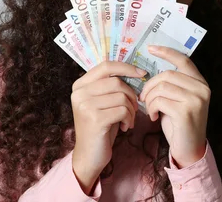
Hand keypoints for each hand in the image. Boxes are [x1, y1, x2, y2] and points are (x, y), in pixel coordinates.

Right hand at [70, 61, 145, 193]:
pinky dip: (129, 119)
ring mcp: (85, 105)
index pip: (106, 66)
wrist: (89, 155)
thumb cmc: (100, 127)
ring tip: (128, 120)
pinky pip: (122, 110)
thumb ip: (110, 85)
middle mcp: (79, 93)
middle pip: (117, 82)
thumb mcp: (102, 102)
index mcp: (80, 85)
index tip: (142, 74)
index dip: (126, 67)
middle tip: (133, 109)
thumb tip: (136, 70)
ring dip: (131, 110)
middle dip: (131, 95)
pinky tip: (125, 127)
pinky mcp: (94, 119)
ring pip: (122, 96)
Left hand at [138, 45, 210, 167]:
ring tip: (149, 109)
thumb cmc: (179, 123)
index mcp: (200, 82)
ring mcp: (196, 100)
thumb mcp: (178, 99)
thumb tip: (148, 70)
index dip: (167, 52)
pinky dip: (151, 108)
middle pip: (166, 74)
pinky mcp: (186, 112)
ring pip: (161, 87)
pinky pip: (159, 100)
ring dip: (149, 99)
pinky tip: (153, 116)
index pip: (183, 59)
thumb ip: (171, 84)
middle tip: (143, 97)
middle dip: (149, 86)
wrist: (189, 149)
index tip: (150, 48)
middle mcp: (202, 88)